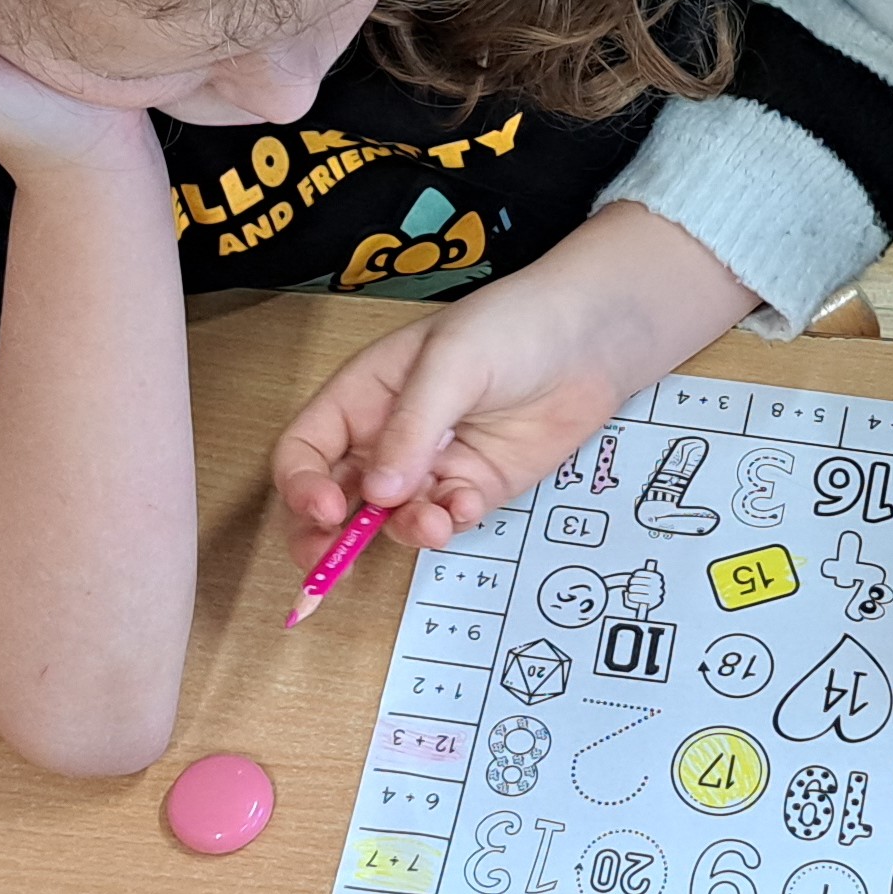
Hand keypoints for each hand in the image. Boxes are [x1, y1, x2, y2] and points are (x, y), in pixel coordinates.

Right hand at [270, 203, 758, 563]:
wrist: (590, 337)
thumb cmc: (511, 326)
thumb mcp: (452, 363)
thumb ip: (413, 429)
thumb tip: (378, 495)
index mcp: (361, 395)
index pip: (305, 449)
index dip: (302, 485)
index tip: (326, 511)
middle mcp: (386, 437)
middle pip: (334, 499)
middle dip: (326, 537)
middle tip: (331, 567)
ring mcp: (429, 467)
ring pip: (389, 520)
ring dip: (400, 532)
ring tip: (433, 522)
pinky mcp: (472, 488)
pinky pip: (442, 521)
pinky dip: (447, 525)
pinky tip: (467, 506)